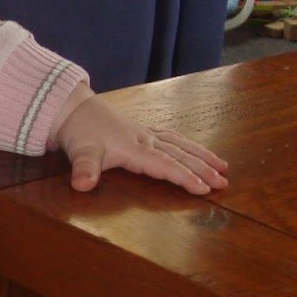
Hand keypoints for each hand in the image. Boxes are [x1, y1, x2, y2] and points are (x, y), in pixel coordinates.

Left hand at [51, 88, 228, 195]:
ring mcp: (145, 133)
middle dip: (203, 169)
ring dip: (202, 156)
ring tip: (223, 167)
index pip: (165, 165)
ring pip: (180, 144)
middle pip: (180, 155)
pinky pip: (172, 136)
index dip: (184, 177)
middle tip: (224, 182)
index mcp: (134, 148)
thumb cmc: (78, 132)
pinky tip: (196, 150)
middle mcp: (145, 139)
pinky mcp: (142, 129)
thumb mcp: (79, 152)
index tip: (204, 188)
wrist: (72, 107)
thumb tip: (82, 184)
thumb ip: (84, 169)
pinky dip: (187, 144)